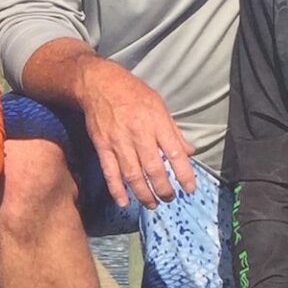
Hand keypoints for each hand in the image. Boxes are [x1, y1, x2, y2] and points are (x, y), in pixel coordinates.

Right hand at [73, 57, 196, 205]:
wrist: (98, 84)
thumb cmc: (132, 92)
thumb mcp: (158, 105)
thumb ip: (173, 130)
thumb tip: (188, 151)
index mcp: (156, 122)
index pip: (175, 153)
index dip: (184, 174)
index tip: (189, 188)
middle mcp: (139, 134)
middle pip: (154, 169)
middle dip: (164, 189)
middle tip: (169, 198)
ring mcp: (119, 141)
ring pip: (133, 175)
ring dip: (144, 194)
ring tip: (152, 204)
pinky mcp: (102, 146)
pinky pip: (110, 172)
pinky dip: (117, 189)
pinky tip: (124, 202)